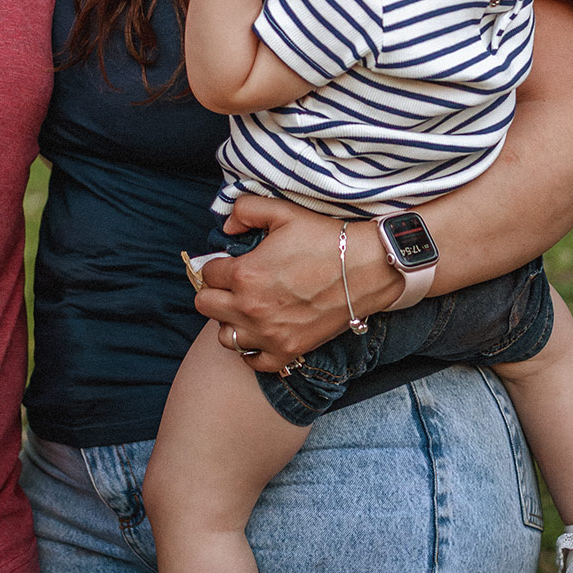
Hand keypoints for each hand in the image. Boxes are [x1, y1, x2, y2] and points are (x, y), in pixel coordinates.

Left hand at [193, 196, 402, 372]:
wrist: (366, 267)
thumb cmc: (324, 239)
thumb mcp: (282, 212)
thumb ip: (245, 210)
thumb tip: (226, 227)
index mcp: (244, 274)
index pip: (207, 273)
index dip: (218, 264)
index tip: (232, 263)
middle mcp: (250, 308)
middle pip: (205, 306)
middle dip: (216, 291)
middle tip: (234, 284)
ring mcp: (268, 334)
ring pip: (224, 337)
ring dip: (230, 321)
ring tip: (246, 308)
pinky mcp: (288, 351)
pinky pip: (253, 362)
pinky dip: (252, 350)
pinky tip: (261, 332)